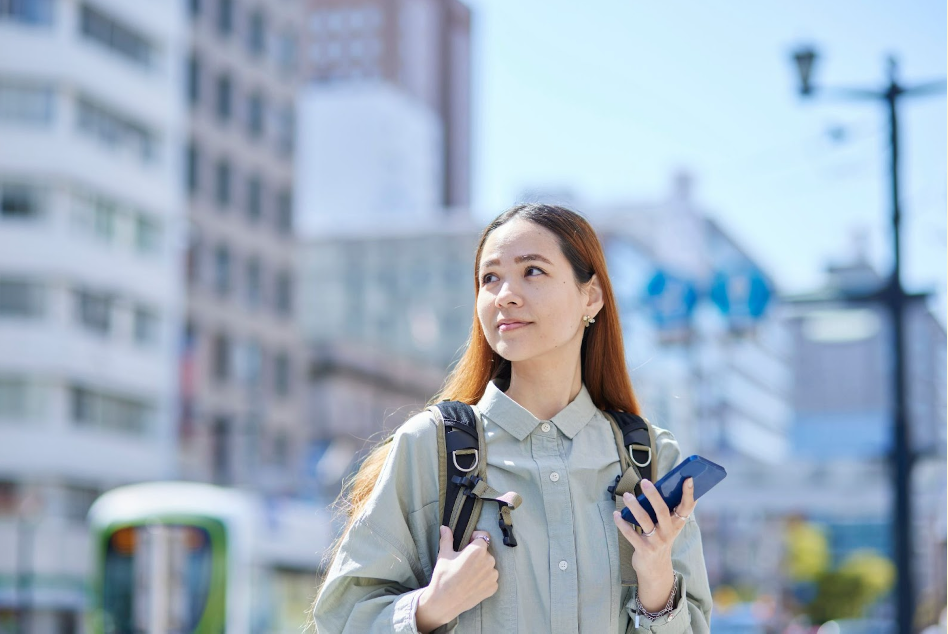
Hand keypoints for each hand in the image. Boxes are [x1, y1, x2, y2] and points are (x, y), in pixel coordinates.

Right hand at [416, 526, 498, 632]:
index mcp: (478, 550)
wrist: (444, 602)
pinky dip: (484, 579)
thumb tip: (444, 528)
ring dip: (481, 566)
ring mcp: (493, 575)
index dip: (474, 538)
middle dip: (476, 554)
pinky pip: (490, 578)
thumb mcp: (444, 555)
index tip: (467, 544)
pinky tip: (472, 583)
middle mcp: (489, 561)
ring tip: (467, 574)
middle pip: (485, 551)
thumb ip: (447, 539)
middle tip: (464, 562)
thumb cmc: (444, 576)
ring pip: (488, 565)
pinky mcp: (493, 587)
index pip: (483, 536)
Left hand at [612, 477, 696, 609]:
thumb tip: (663, 486)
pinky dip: (622, 523)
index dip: (689, 493)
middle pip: (662, 511)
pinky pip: (631, 534)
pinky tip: (616, 514)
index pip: (686, 507)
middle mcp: (668, 532)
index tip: (688, 478)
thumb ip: (668, 510)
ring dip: (634, 507)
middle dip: (654, 495)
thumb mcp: (669, 527)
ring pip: (644, 521)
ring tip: (626, 496)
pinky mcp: (643, 549)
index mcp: (677, 524)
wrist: (656, 570)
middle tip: (644, 482)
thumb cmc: (661, 540)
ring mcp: (656, 541)